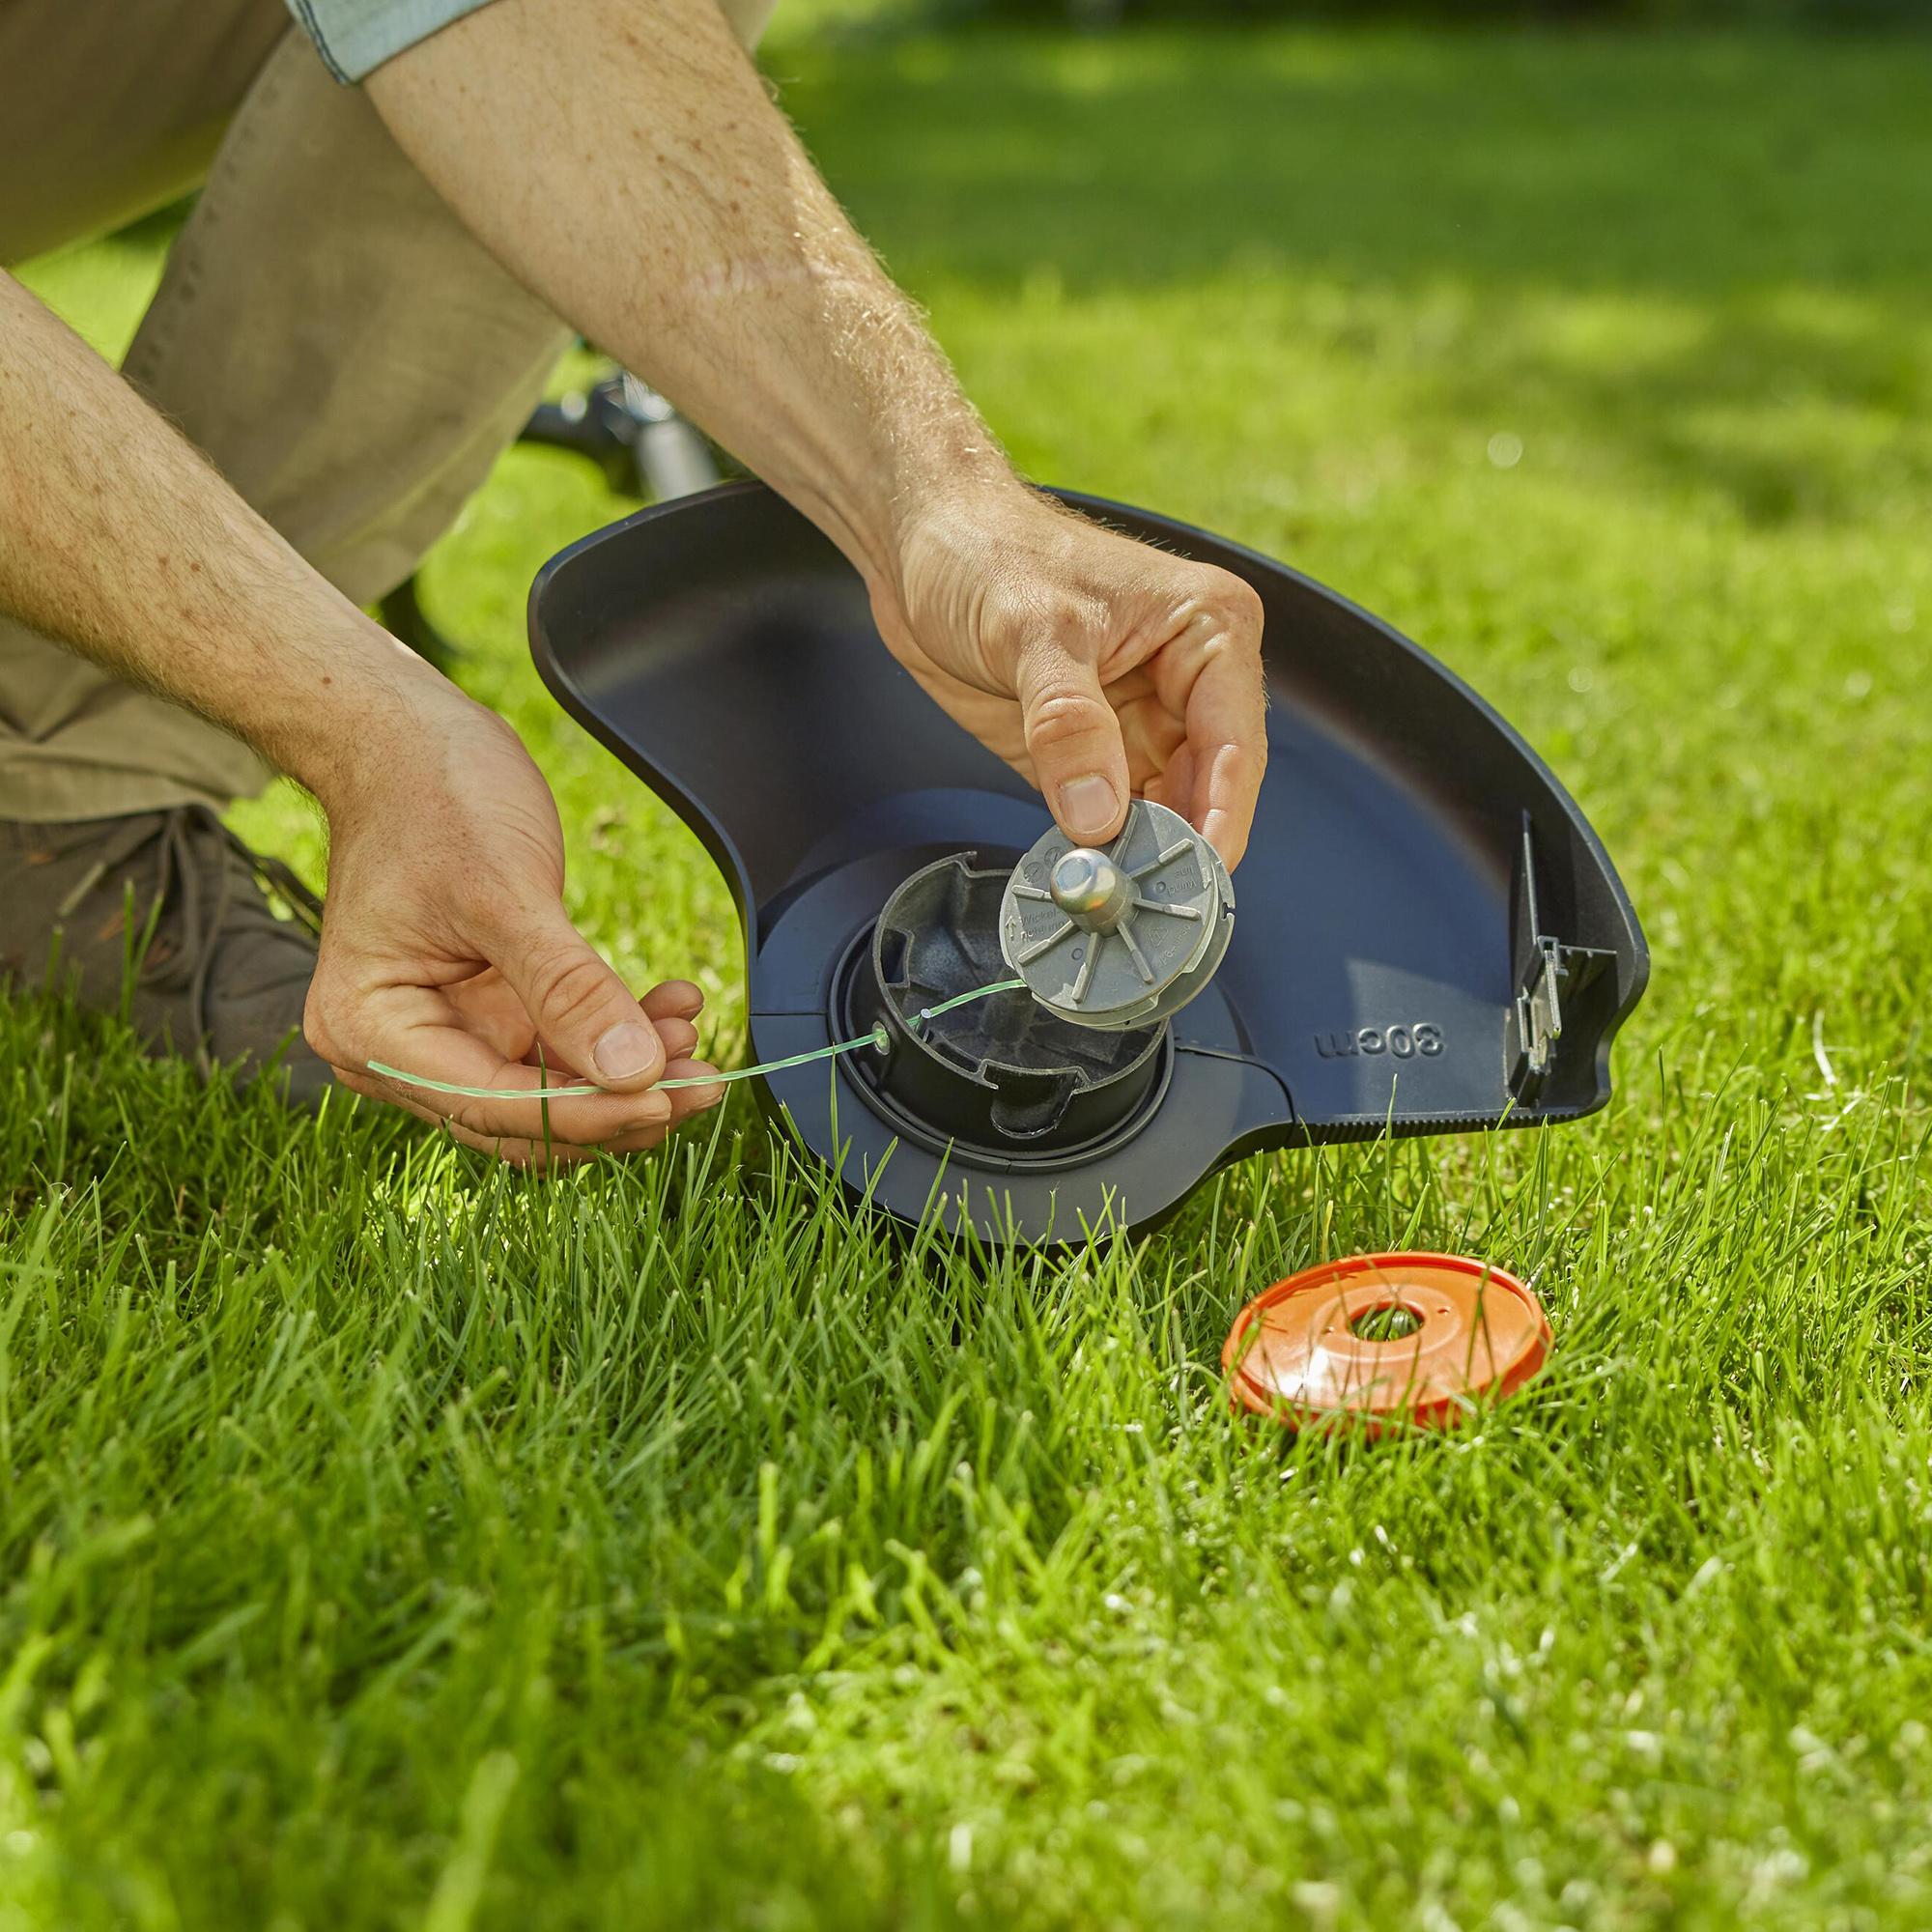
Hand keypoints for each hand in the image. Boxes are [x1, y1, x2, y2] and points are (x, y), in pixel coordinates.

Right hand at [303, 689, 723, 1164]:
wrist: (406, 735)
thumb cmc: (433, 795)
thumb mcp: (505, 890)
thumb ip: (568, 988)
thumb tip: (636, 1073)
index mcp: (371, 1029)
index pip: (492, 1104)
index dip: (589, 1112)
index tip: (673, 1098)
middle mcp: (394, 1047)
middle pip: (521, 1115)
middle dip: (617, 1100)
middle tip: (708, 1081)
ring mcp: (441, 1030)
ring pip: (549, 1089)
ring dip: (626, 1072)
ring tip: (694, 1036)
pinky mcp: (484, 1009)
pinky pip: (557, 1047)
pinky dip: (614, 1033)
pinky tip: (671, 1006)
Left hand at [872, 486, 1268, 867]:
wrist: (920, 543)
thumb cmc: (986, 550)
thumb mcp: (1029, 630)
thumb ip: (1067, 723)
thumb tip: (1098, 813)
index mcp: (1206, 628)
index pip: (1235, 742)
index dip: (1222, 815)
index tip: (1201, 873)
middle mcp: (1187, 678)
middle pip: (1208, 788)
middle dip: (1179, 846)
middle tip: (1149, 901)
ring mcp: (1141, 718)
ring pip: (1164, 810)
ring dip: (1141, 855)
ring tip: (1115, 895)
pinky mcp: (1092, 751)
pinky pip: (1112, 815)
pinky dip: (1101, 849)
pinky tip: (1083, 873)